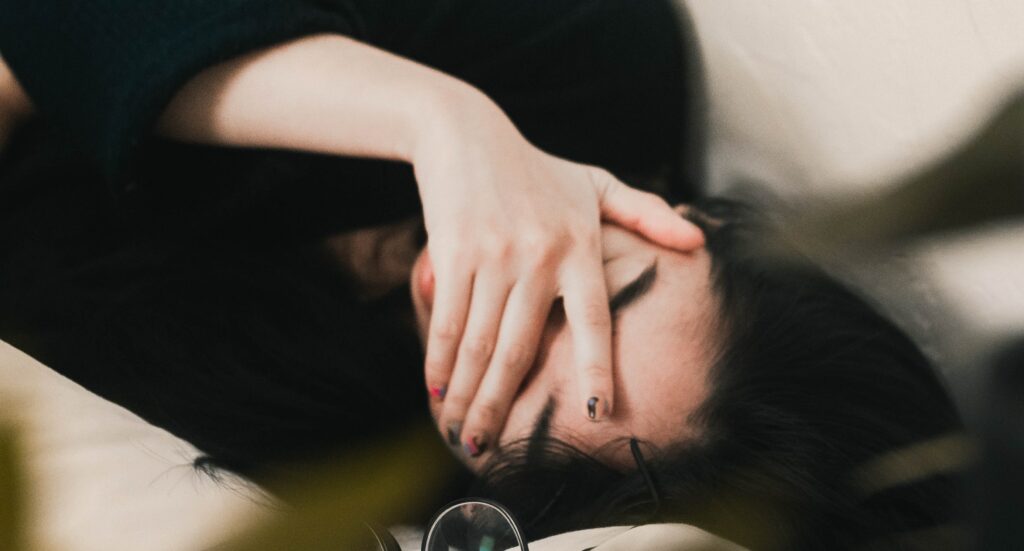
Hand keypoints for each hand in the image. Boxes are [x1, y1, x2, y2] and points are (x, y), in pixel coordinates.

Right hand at [412, 92, 703, 458]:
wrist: (466, 133)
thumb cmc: (536, 168)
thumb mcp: (595, 182)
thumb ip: (644, 213)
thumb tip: (698, 244)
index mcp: (579, 246)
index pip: (593, 320)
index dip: (593, 369)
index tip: (594, 413)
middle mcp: (539, 255)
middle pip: (521, 347)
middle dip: (500, 406)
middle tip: (488, 450)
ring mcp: (494, 255)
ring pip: (481, 342)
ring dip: (467, 395)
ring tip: (460, 433)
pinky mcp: (454, 250)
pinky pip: (448, 319)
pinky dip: (439, 359)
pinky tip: (436, 390)